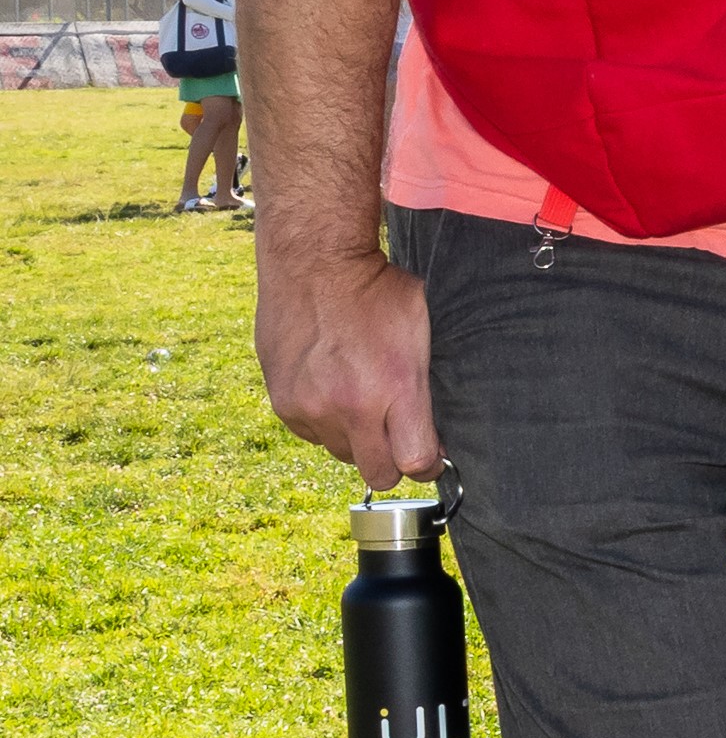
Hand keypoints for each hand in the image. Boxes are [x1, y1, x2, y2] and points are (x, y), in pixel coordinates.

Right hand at [255, 250, 438, 489]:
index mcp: (395, 389)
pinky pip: (311, 434)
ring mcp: (311, 408)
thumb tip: (430, 437)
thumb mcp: (420, 332)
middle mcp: (350, 407)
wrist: (314, 262)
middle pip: (380, 474)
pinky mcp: (283, 402)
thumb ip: (424, 389)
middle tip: (397, 436)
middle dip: (394, 462)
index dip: (429, 465)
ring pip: (343, 453)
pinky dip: (323, 421)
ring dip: (355, 438)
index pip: (416, 464)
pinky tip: (329, 387)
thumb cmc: (377, 291)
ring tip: (358, 397)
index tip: (431, 456)